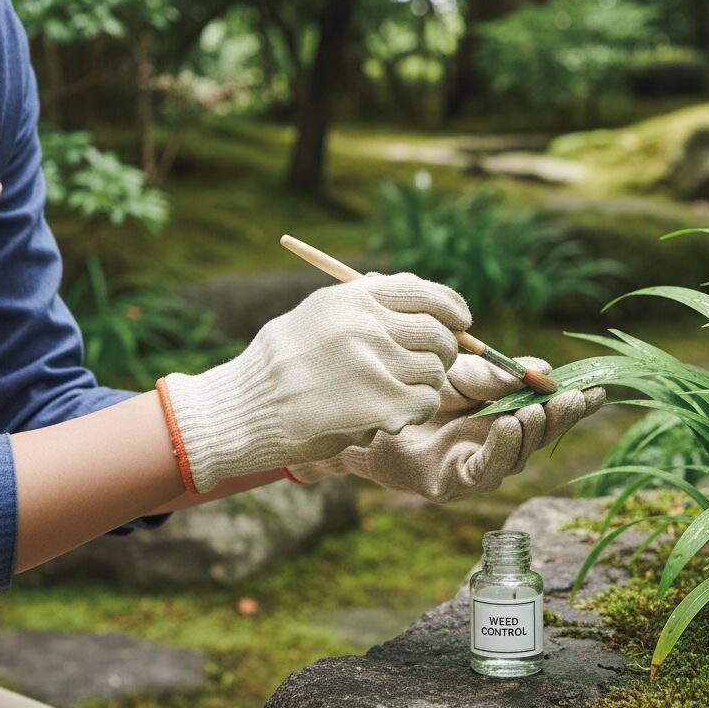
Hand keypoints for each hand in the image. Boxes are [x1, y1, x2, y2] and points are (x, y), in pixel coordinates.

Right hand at [156, 272, 470, 492]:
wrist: (245, 410)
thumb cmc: (282, 364)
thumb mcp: (318, 314)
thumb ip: (366, 305)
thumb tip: (419, 300)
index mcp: (353, 298)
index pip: (424, 293)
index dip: (452, 306)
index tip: (462, 320)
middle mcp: (367, 324)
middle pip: (438, 332)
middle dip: (446, 349)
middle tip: (437, 363)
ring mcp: (374, 364)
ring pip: (435, 370)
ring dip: (428, 384)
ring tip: (403, 393)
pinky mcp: (379, 404)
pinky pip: (424, 402)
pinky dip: (417, 410)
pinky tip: (395, 414)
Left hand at [284, 354, 605, 501]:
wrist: (360, 412)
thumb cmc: (411, 391)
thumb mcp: (457, 373)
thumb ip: (494, 376)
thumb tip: (539, 372)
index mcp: (501, 413)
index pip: (544, 410)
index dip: (570, 403)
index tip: (596, 390)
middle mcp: (494, 443)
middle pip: (538, 436)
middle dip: (560, 419)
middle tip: (575, 400)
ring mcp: (474, 466)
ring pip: (516, 456)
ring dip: (530, 432)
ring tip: (533, 410)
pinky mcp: (451, 483)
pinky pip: (483, 470)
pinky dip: (499, 449)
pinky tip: (506, 427)